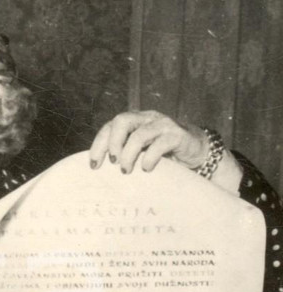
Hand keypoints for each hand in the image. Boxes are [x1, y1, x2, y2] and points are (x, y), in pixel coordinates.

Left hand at [89, 110, 207, 173]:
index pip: (110, 126)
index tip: (94, 165)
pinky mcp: (178, 135)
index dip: (98, 144)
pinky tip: (147, 169)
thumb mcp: (140, 152)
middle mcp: (147, 119)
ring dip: (129, 154)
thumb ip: (124, 153)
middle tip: (112, 162)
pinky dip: (150, 158)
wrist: (197, 151)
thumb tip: (100, 172)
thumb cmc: (163, 154)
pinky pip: (160, 144)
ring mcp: (163, 125)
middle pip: (122, 120)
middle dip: (113, 142)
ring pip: (140, 134)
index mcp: (134, 121)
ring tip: (126, 170)